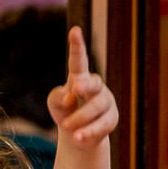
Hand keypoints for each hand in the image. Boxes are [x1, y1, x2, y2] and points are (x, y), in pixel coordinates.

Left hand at [47, 26, 117, 148]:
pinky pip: (102, 124)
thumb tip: (71, 95)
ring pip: (97, 107)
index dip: (77, 46)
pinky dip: (88, 132)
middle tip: (76, 87)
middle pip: (94, 83)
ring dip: (79, 118)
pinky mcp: (111, 118)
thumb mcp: (55, 103)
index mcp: (79, 77)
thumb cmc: (65, 112)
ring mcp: (106, 102)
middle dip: (86, 85)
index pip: (79, 60)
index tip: (75, 30)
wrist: (77, 136)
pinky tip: (78, 137)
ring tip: (65, 127)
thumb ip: (58, 96)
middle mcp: (96, 86)